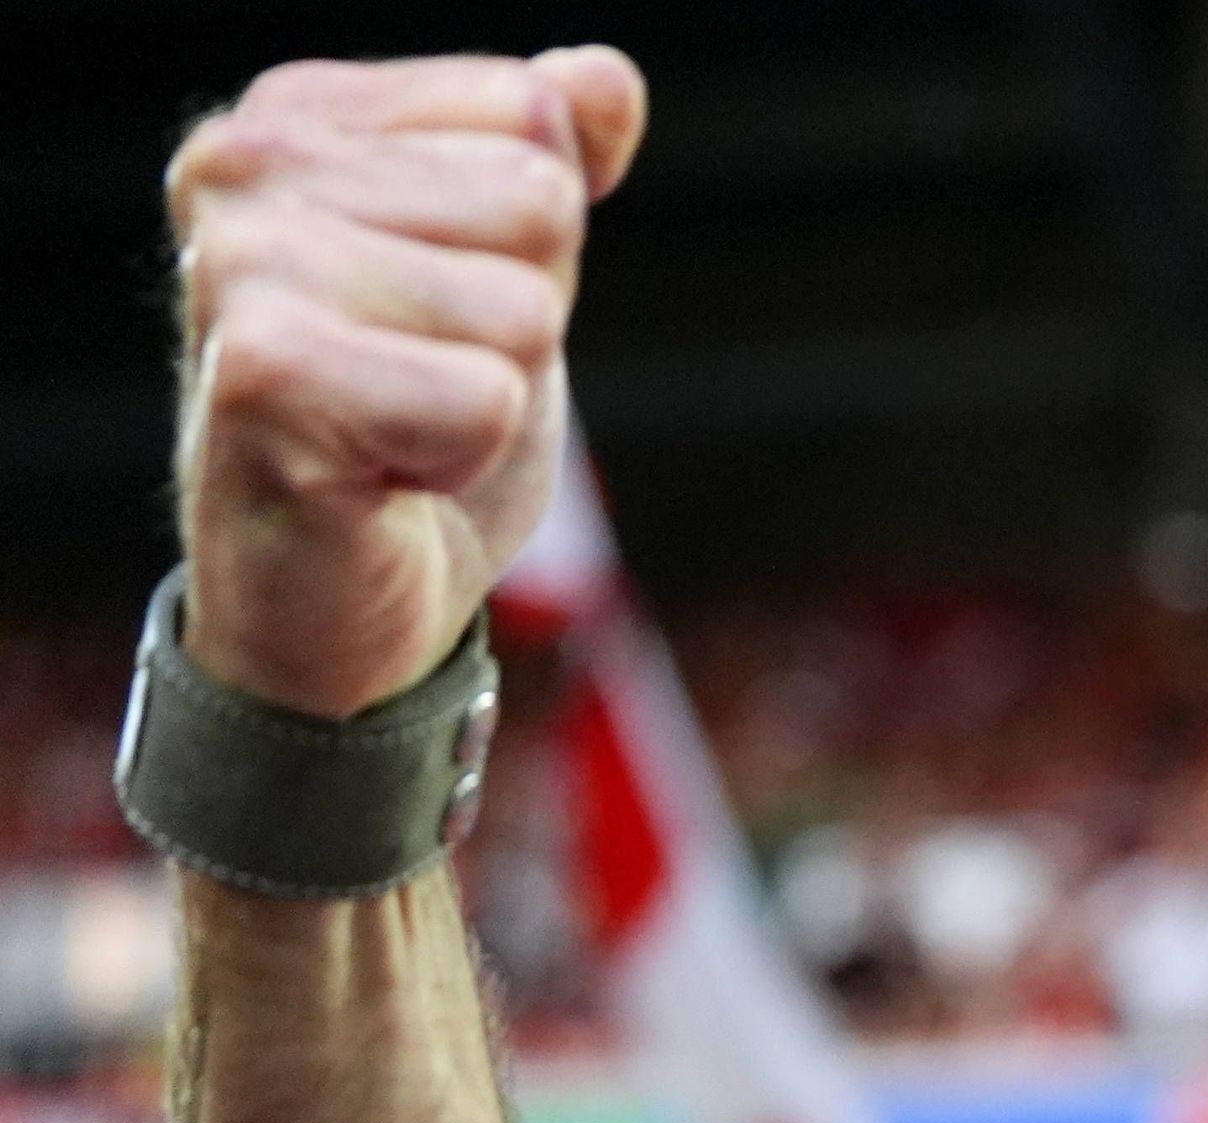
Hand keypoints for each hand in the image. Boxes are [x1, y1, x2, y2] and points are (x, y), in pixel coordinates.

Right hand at [170, 52, 647, 716]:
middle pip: (536, 207)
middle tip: (422, 378)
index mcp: (298, 112)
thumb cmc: (418, 417)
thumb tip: (605, 81)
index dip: (532, 239)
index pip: (531, 116)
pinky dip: (464, 456)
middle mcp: (242, 164)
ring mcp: (237, 266)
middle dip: (518, 318)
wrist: (337, 590)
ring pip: (520, 309)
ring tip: (399, 423)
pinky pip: (486, 398)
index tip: (443, 303)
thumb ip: (553, 155)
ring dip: (489, 392)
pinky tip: (385, 473)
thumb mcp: (510, 266)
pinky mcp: (262, 378)